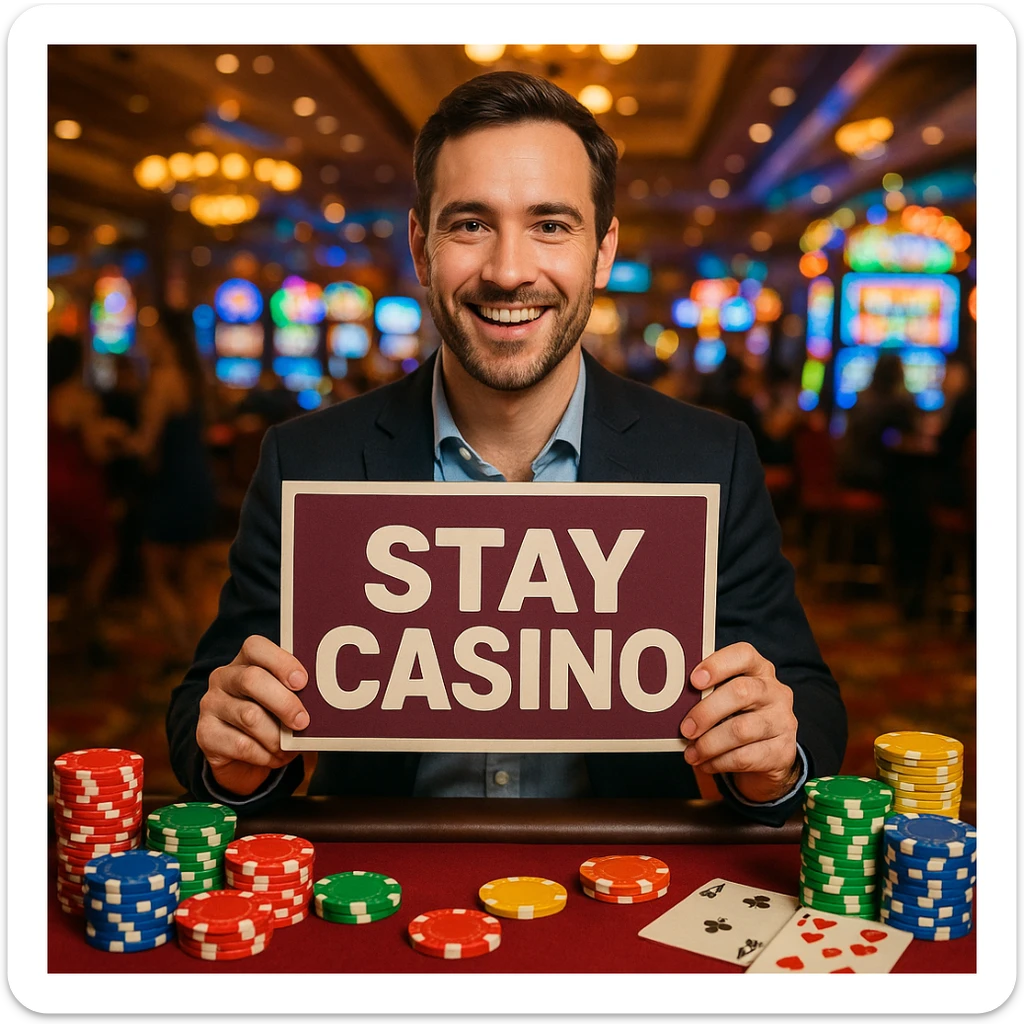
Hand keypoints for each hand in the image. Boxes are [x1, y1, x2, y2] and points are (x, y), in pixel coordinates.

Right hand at [197, 635, 309, 796]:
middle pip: (252, 680)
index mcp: (245, 660)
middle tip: (303, 722)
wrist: (241, 757)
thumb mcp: (285, 702)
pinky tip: (273, 757)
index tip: (303, 682)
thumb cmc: (271, 719)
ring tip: (288, 747)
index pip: (256, 647)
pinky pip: (241, 745)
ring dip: (276, 736)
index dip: (282, 662)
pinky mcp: (205, 734)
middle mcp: (223, 678)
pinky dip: (264, 755)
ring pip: (250, 716)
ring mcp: (211, 705)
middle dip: (284, 702)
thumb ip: (297, 695)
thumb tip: (321, 703)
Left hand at [679, 642, 799, 803]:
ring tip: (691, 753)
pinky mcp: (783, 751)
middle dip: (706, 712)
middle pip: (740, 692)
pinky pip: (745, 757)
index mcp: (759, 670)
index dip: (717, 664)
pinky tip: (705, 763)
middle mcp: (776, 692)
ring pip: (741, 729)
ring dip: (709, 744)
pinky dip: (719, 762)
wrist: (769, 757)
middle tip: (685, 729)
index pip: (744, 655)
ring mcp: (783, 721)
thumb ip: (709, 693)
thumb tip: (674, 702)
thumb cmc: (738, 718)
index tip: (693, 680)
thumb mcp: (727, 699)